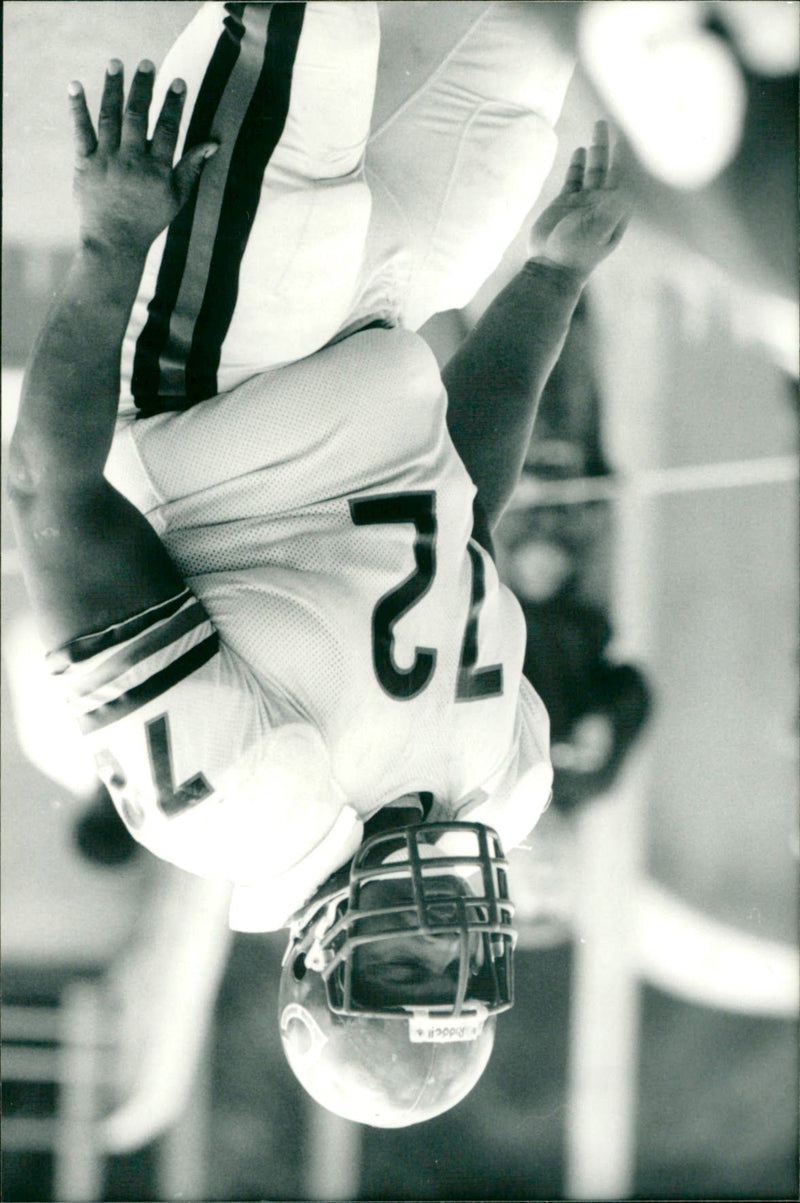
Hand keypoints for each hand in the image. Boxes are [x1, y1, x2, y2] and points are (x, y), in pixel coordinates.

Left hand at [69, 59, 216, 254]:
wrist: (114, 242)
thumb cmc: (149, 219)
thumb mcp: (177, 197)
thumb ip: (192, 166)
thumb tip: (213, 143)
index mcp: (157, 170)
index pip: (168, 130)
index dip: (174, 105)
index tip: (178, 82)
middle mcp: (132, 162)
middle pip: (138, 117)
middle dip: (143, 88)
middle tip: (146, 63)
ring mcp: (107, 161)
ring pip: (111, 118)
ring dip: (113, 88)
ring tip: (116, 64)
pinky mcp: (84, 163)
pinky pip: (81, 131)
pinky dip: (78, 108)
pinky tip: (76, 85)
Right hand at [528, 121, 629, 277]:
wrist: (551, 267)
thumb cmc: (576, 252)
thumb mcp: (596, 230)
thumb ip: (609, 208)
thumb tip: (623, 187)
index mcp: (613, 209)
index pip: (622, 176)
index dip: (624, 155)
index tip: (627, 134)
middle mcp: (600, 204)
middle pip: (607, 168)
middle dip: (608, 146)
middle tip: (607, 123)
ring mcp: (582, 203)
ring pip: (591, 170)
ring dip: (594, 150)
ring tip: (597, 129)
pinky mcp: (564, 204)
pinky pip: (573, 179)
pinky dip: (577, 165)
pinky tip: (579, 151)